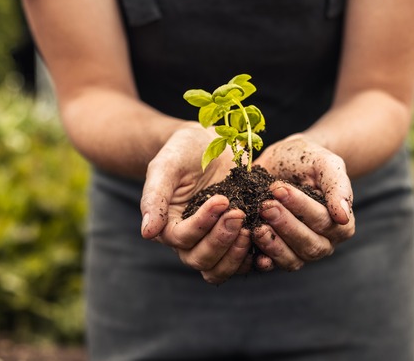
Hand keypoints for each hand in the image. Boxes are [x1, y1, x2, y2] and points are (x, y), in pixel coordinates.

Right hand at [140, 123, 252, 283]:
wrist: (208, 144)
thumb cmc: (182, 152)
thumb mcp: (165, 167)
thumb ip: (154, 197)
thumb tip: (147, 233)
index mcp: (168, 226)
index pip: (182, 239)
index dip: (202, 224)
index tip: (222, 199)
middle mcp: (190, 241)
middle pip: (201, 260)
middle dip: (221, 240)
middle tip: (238, 213)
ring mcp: (214, 243)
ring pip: (220, 269)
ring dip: (236, 254)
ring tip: (252, 228)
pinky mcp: (236, 239)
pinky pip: (244, 262)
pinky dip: (255, 257)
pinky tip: (266, 237)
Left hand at [252, 134, 354, 270]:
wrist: (282, 161)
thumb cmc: (307, 160)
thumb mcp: (325, 163)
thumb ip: (338, 186)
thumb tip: (343, 216)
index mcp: (341, 223)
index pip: (324, 221)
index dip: (301, 207)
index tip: (279, 189)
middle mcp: (324, 242)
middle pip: (310, 245)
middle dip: (286, 225)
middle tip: (265, 206)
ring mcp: (300, 251)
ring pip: (292, 259)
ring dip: (273, 244)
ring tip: (256, 226)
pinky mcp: (278, 255)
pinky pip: (272, 265)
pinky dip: (262, 259)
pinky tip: (250, 247)